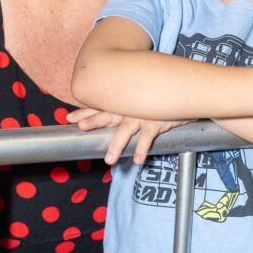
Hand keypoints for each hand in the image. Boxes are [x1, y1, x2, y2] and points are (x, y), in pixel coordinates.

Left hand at [66, 108, 188, 164]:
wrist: (182, 92)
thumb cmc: (156, 98)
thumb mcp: (137, 100)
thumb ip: (123, 106)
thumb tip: (109, 116)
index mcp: (123, 102)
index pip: (100, 106)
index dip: (85, 112)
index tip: (69, 118)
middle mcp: (130, 106)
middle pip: (108, 114)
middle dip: (94, 120)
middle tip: (81, 127)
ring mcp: (142, 114)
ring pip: (126, 129)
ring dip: (117, 145)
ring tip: (109, 160)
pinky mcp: (157, 121)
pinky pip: (148, 137)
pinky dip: (143, 148)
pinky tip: (139, 159)